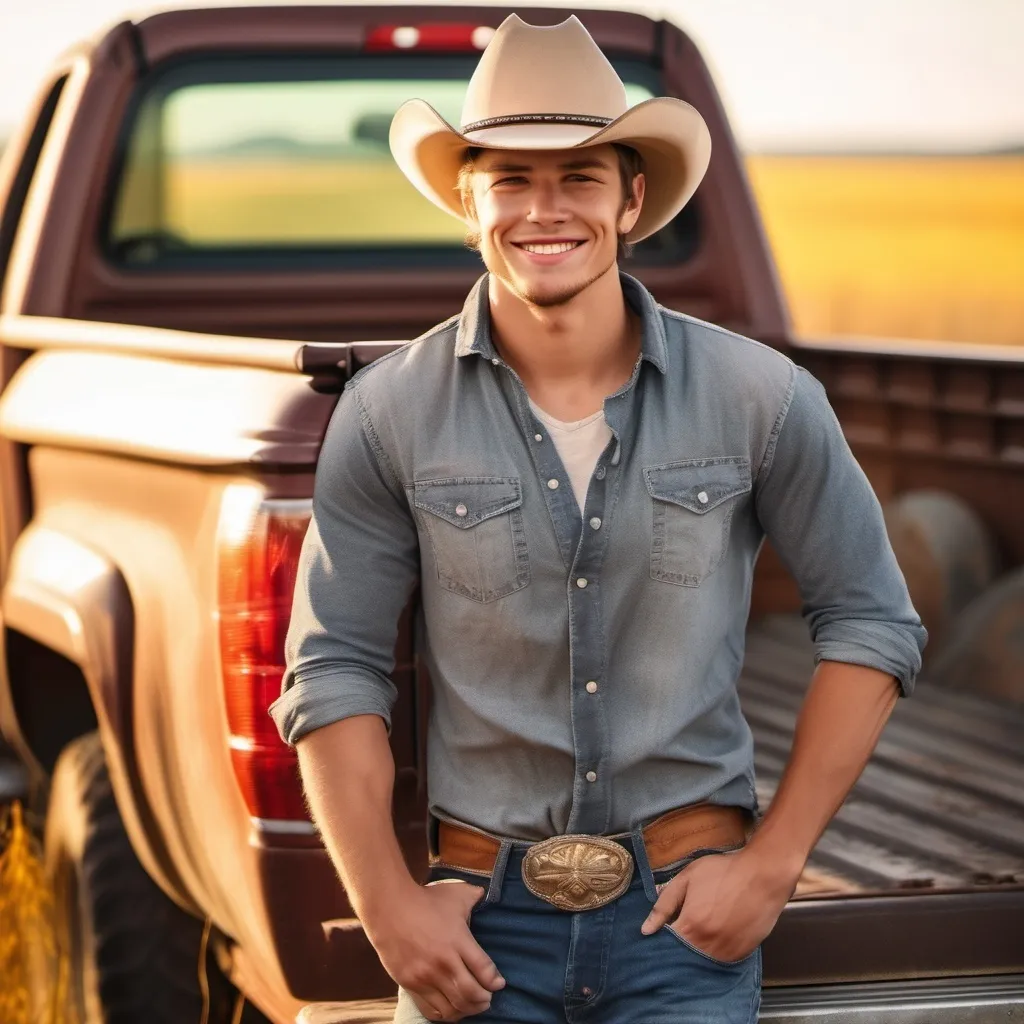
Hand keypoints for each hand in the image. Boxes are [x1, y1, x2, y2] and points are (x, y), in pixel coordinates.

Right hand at [364, 878, 505, 1020]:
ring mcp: (426, 976)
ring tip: (472, 1005)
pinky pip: (432, 1010)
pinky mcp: (411, 985)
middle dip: (484, 999)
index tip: (499, 984)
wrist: (389, 908)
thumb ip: (475, 895)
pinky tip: (451, 1008)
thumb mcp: (454, 893)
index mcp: (458, 940)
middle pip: (471, 993)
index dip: (495, 982)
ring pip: (453, 1006)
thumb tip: (486, 893)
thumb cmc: (425, 900)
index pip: (484, 970)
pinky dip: (446, 1014)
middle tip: (488, 998)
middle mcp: (444, 962)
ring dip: (467, 1009)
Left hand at [640, 848, 798, 962]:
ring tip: (698, 934)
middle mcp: (708, 946)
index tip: (659, 936)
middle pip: (682, 960)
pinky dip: (713, 955)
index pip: (665, 948)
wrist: (763, 875)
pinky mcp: (742, 956)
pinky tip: (715, 936)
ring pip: (701, 965)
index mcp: (691, 927)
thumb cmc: (723, 872)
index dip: (660, 942)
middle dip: (676, 951)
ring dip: (694, 955)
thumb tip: (646, 930)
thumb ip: (664, 904)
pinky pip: (720, 963)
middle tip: (679, 934)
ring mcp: (727, 954)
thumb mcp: (687, 878)